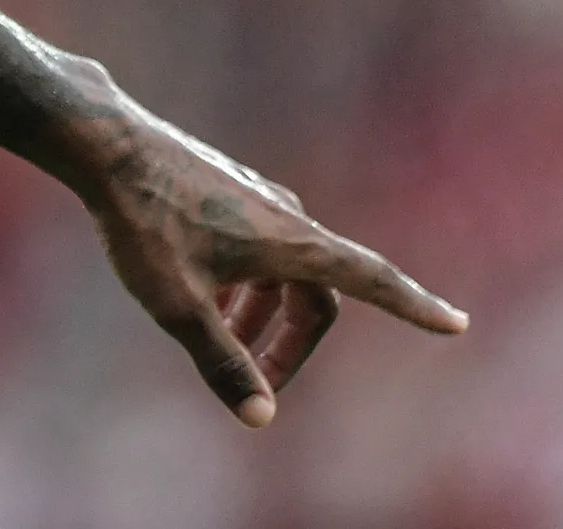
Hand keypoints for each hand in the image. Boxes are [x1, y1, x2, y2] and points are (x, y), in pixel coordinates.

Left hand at [67, 93, 465, 426]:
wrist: (105, 143)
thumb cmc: (143, 222)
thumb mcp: (178, 305)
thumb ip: (222, 363)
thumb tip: (261, 419)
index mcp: (293, 243)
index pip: (373, 281)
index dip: (415, 307)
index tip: (457, 323)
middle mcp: (287, 216)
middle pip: (316, 296)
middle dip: (291, 346)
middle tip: (258, 387)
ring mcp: (257, 198)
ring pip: (282, 272)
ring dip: (264, 316)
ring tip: (224, 345)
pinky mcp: (228, 189)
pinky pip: (256, 248)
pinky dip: (245, 284)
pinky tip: (205, 299)